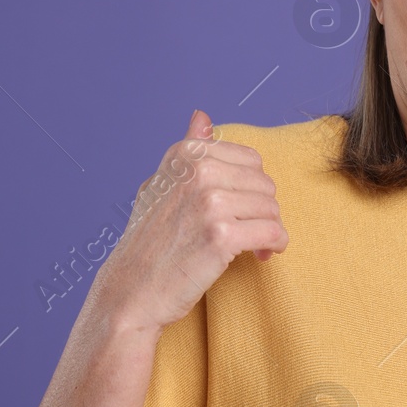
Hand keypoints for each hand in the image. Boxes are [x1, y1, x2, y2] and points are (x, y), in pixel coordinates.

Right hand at [97, 108, 287, 332]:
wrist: (132, 290)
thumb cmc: (149, 241)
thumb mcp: (162, 184)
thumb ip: (187, 149)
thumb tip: (201, 116)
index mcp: (187, 154)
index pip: (251, 160)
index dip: (250, 188)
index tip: (239, 209)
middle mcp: (199, 171)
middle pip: (265, 184)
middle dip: (262, 211)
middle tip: (248, 233)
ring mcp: (210, 202)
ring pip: (272, 209)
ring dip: (269, 230)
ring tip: (251, 246)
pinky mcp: (222, 236)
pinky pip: (273, 233)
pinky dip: (275, 246)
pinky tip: (261, 255)